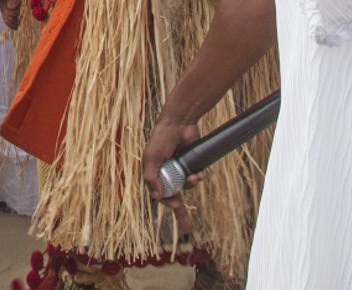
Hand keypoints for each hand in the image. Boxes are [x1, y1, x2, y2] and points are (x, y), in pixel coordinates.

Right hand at [142, 114, 204, 231]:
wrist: (179, 123)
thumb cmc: (161, 139)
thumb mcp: (151, 158)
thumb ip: (151, 177)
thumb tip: (157, 197)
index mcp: (155, 174)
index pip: (160, 195)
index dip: (168, 202)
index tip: (174, 205)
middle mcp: (167, 174)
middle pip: (174, 198)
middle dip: (181, 213)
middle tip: (188, 228)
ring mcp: (180, 170)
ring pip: (187, 187)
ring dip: (191, 186)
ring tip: (194, 178)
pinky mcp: (192, 165)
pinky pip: (196, 178)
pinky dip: (199, 179)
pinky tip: (199, 174)